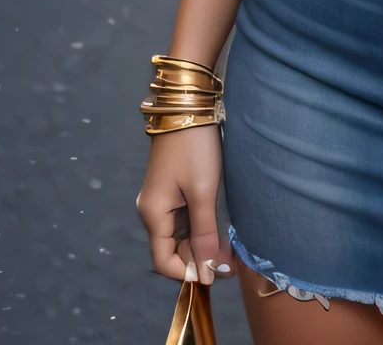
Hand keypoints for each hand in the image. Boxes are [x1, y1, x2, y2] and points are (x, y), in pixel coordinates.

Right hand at [136, 124, 233, 285]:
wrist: (188, 107)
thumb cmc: (195, 150)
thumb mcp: (204, 193)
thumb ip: (205, 234)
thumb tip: (208, 274)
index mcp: (153, 216)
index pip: (164, 262)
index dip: (189, 272)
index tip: (217, 273)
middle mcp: (152, 211)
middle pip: (173, 249)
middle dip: (200, 257)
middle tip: (230, 258)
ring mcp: (161, 200)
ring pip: (181, 234)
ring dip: (203, 241)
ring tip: (229, 243)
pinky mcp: (172, 189)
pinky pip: (184, 218)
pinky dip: (201, 225)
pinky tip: (221, 224)